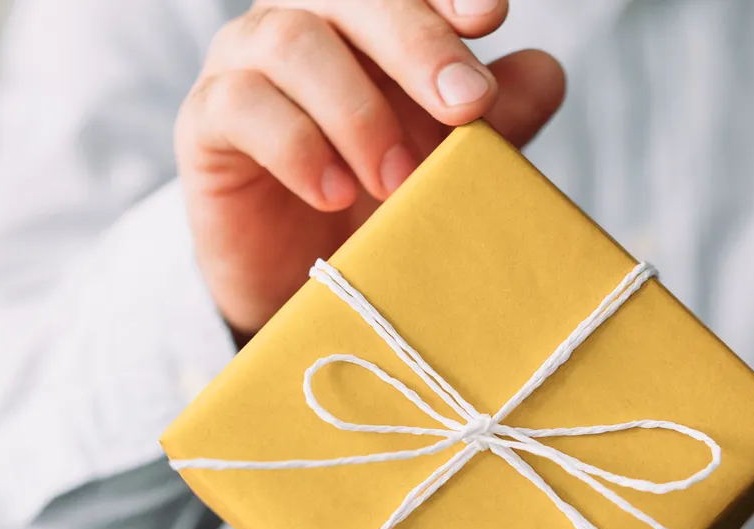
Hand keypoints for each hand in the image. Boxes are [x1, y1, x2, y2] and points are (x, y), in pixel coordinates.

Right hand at [175, 0, 565, 337]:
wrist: (308, 277)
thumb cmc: (384, 198)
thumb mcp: (455, 160)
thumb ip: (500, 117)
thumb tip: (546, 72)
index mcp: (371, 18)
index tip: (489, 16)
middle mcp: (306, 21)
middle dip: (418, 43)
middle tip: (467, 106)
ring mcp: (247, 63)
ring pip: (292, 41)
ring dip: (358, 110)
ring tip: (398, 178)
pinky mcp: (207, 121)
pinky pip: (240, 105)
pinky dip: (297, 147)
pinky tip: (336, 191)